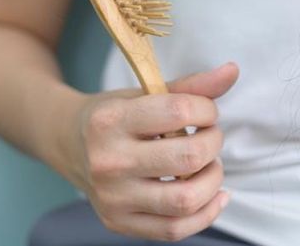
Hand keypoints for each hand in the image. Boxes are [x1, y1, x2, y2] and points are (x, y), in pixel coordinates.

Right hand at [60, 62, 238, 240]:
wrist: (66, 142)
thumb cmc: (114, 114)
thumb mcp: (144, 92)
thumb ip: (191, 85)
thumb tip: (233, 70)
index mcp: (111, 120)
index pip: (180, 111)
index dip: (207, 109)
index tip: (206, 111)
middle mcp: (108, 161)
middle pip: (188, 158)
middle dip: (213, 143)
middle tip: (209, 137)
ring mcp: (112, 198)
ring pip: (185, 200)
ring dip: (213, 180)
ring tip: (209, 165)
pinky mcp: (118, 223)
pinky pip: (175, 230)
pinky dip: (206, 213)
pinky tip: (215, 195)